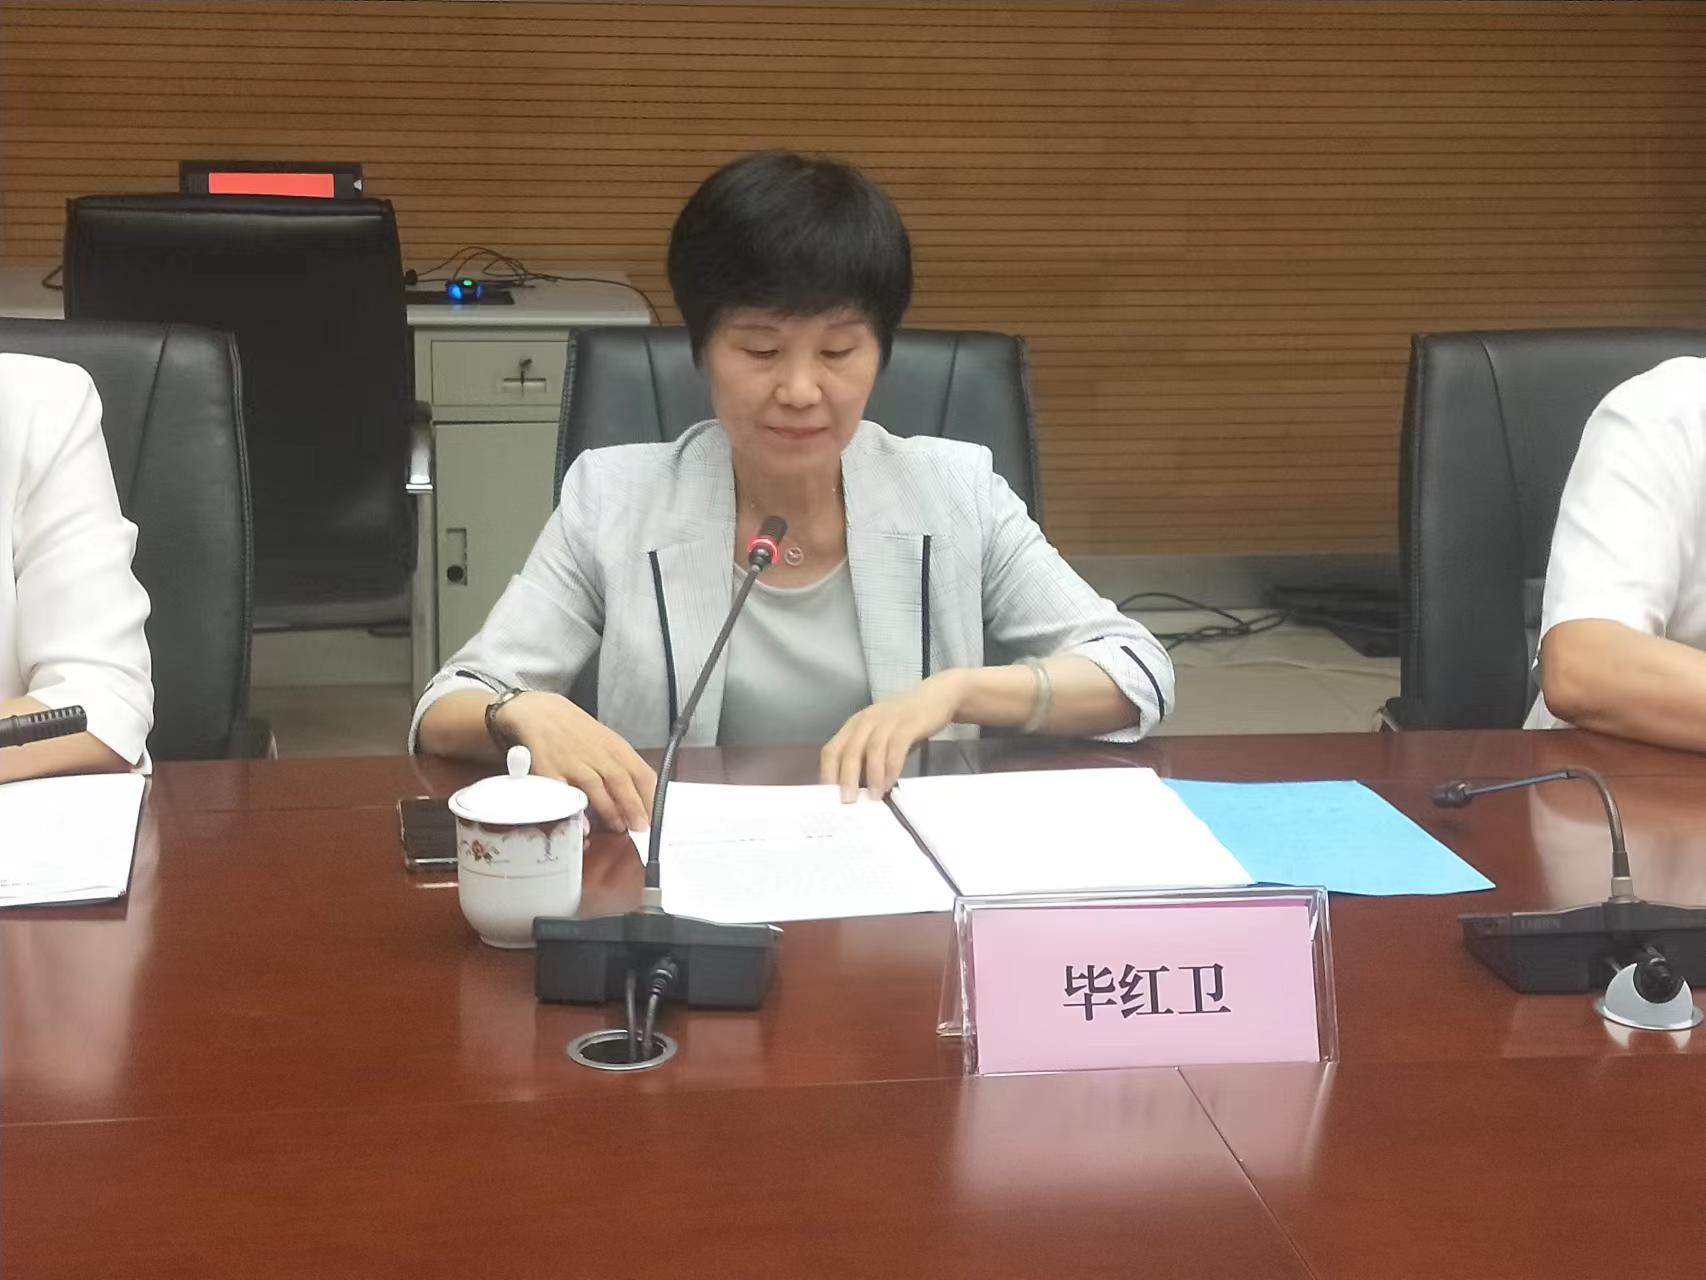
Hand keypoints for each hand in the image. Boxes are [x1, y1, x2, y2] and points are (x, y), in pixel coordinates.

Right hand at [494, 691, 656, 832]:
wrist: (543, 712)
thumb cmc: (578, 731)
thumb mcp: (608, 742)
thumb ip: (622, 766)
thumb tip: (641, 796)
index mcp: (616, 747)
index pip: (641, 773)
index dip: (649, 797)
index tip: (653, 816)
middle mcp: (597, 754)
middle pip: (621, 782)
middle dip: (633, 808)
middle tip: (639, 827)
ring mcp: (573, 762)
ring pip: (597, 789)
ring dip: (610, 811)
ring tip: (618, 827)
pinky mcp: (550, 771)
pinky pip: (565, 794)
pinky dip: (576, 810)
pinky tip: (585, 824)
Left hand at [821, 671, 966, 800]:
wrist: (935, 699)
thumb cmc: (904, 725)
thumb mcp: (880, 740)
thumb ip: (869, 760)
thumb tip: (859, 791)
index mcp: (854, 726)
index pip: (831, 750)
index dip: (828, 774)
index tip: (829, 797)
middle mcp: (866, 721)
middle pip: (849, 751)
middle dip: (847, 778)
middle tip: (849, 801)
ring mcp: (886, 720)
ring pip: (872, 749)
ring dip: (872, 775)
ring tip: (874, 797)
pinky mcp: (908, 723)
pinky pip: (896, 747)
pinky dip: (891, 767)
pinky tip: (891, 782)